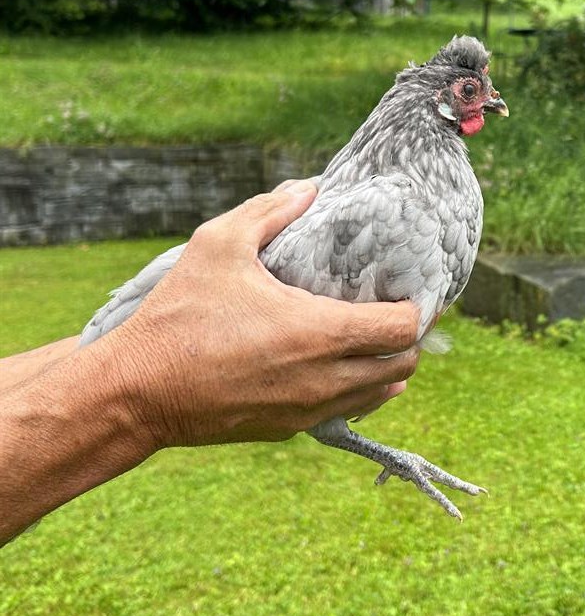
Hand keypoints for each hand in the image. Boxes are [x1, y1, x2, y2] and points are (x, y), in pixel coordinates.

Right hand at [94, 181, 420, 452]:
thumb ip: (269, 211)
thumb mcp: (219, 245)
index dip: (418, 307)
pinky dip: (357, 389)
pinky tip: (338, 363)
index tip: (409, 287)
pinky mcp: (289, 429)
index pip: (404, 329)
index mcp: (319, 333)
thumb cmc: (178, 315)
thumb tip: (309, 187)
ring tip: (369, 334)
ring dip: (386, 365)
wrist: (136, 392)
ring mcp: (308, 410)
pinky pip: (346, 410)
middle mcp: (324, 379)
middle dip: (407, 338)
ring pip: (380, 394)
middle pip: (404, 365)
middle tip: (391, 308)